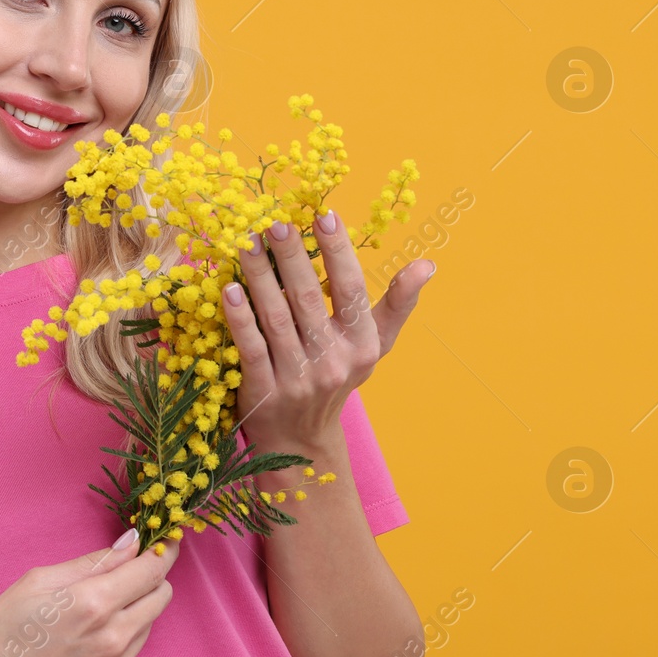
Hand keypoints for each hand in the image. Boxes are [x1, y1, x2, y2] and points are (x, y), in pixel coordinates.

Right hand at [0, 531, 180, 656]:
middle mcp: (112, 639)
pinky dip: (115, 648)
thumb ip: (93, 562)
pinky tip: (81, 650)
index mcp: (94, 603)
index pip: (151, 571)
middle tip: (124, 577)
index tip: (166, 544)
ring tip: (88, 619)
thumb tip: (132, 543)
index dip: (163, 553)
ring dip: (130, 615)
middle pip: (160, 598)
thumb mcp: (38, 581)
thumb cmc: (1, 630)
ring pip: (146, 628)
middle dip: (149, 581)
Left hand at [219, 210, 431, 451]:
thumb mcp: (373, 347)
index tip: (324, 215)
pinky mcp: (265, 392)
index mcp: (363, 345)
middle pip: (308, 298)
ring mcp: (298, 379)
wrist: (302, 440)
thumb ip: (397, 305)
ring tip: (247, 242)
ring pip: (276, 317)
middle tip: (276, 221)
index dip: (339, 252)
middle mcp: (334, 362)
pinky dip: (239, 317)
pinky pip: (251, 346)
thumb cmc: (338, 377)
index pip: (352, 290)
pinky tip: (229, 288)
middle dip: (292, 256)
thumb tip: (428, 265)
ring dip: (259, 276)